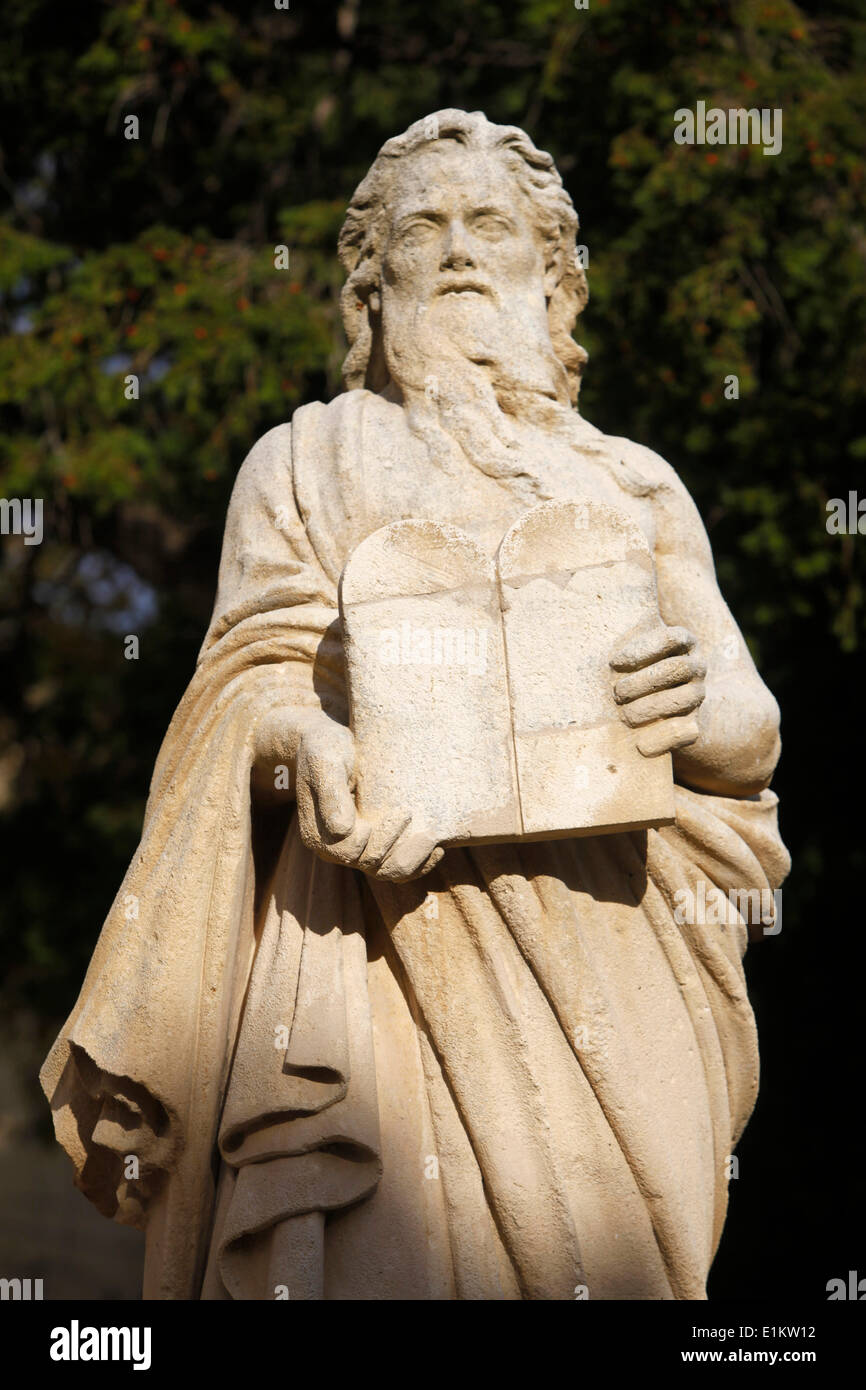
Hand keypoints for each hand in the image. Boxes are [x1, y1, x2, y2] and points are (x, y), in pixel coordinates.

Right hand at [294, 716, 443, 881]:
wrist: (325, 742)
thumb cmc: (323, 748)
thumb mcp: (324, 763)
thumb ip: (331, 793)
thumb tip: (341, 829)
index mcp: (318, 835)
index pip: (351, 853)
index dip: (378, 840)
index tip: (401, 812)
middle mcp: (335, 848)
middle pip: (371, 866)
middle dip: (398, 847)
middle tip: (422, 823)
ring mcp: (355, 847)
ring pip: (386, 872)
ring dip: (412, 860)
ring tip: (434, 841)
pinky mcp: (372, 841)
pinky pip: (395, 865)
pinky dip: (417, 864)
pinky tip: (437, 849)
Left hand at [609, 623, 705, 757]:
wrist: (666, 708)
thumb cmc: (634, 672)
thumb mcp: (630, 653)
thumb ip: (618, 641)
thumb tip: (575, 619)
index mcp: (683, 642)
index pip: (672, 638)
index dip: (644, 648)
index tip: (614, 662)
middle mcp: (695, 666)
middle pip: (677, 669)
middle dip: (645, 681)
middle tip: (616, 693)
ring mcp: (697, 696)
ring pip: (686, 699)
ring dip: (652, 707)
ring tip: (625, 716)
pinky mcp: (695, 725)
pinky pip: (688, 731)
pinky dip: (664, 738)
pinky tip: (641, 745)